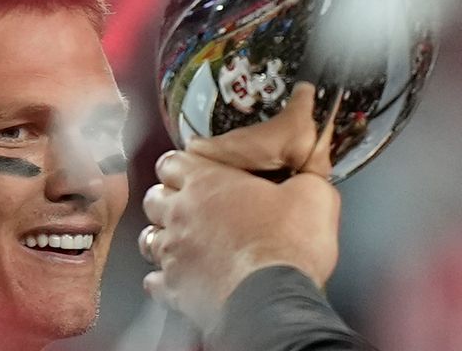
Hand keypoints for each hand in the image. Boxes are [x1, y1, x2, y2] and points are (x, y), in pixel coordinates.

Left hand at [141, 82, 340, 329]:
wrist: (273, 298)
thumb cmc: (288, 245)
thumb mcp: (313, 195)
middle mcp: (180, 214)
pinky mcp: (173, 287)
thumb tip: (309, 177)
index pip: (171, 162)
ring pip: (148, 237)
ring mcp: (172, 252)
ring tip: (180, 241)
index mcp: (207, 182)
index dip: (181, 165)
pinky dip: (163, 278)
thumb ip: (305, 178)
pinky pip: (153, 280)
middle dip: (167, 199)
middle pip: (154, 198)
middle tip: (186, 205)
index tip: (192, 171)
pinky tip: (179, 277)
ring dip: (162, 237)